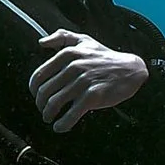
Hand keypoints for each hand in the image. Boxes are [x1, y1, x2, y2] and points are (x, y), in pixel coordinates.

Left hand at [29, 30, 147, 132]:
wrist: (131, 69)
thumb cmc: (106, 56)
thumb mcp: (85, 40)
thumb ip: (62, 37)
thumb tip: (41, 43)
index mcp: (68, 53)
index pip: (39, 75)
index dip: (34, 89)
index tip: (36, 96)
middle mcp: (74, 67)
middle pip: (45, 91)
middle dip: (40, 104)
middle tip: (43, 110)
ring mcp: (83, 82)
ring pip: (54, 103)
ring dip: (48, 115)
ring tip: (49, 118)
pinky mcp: (93, 96)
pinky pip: (71, 114)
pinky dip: (62, 124)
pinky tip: (60, 127)